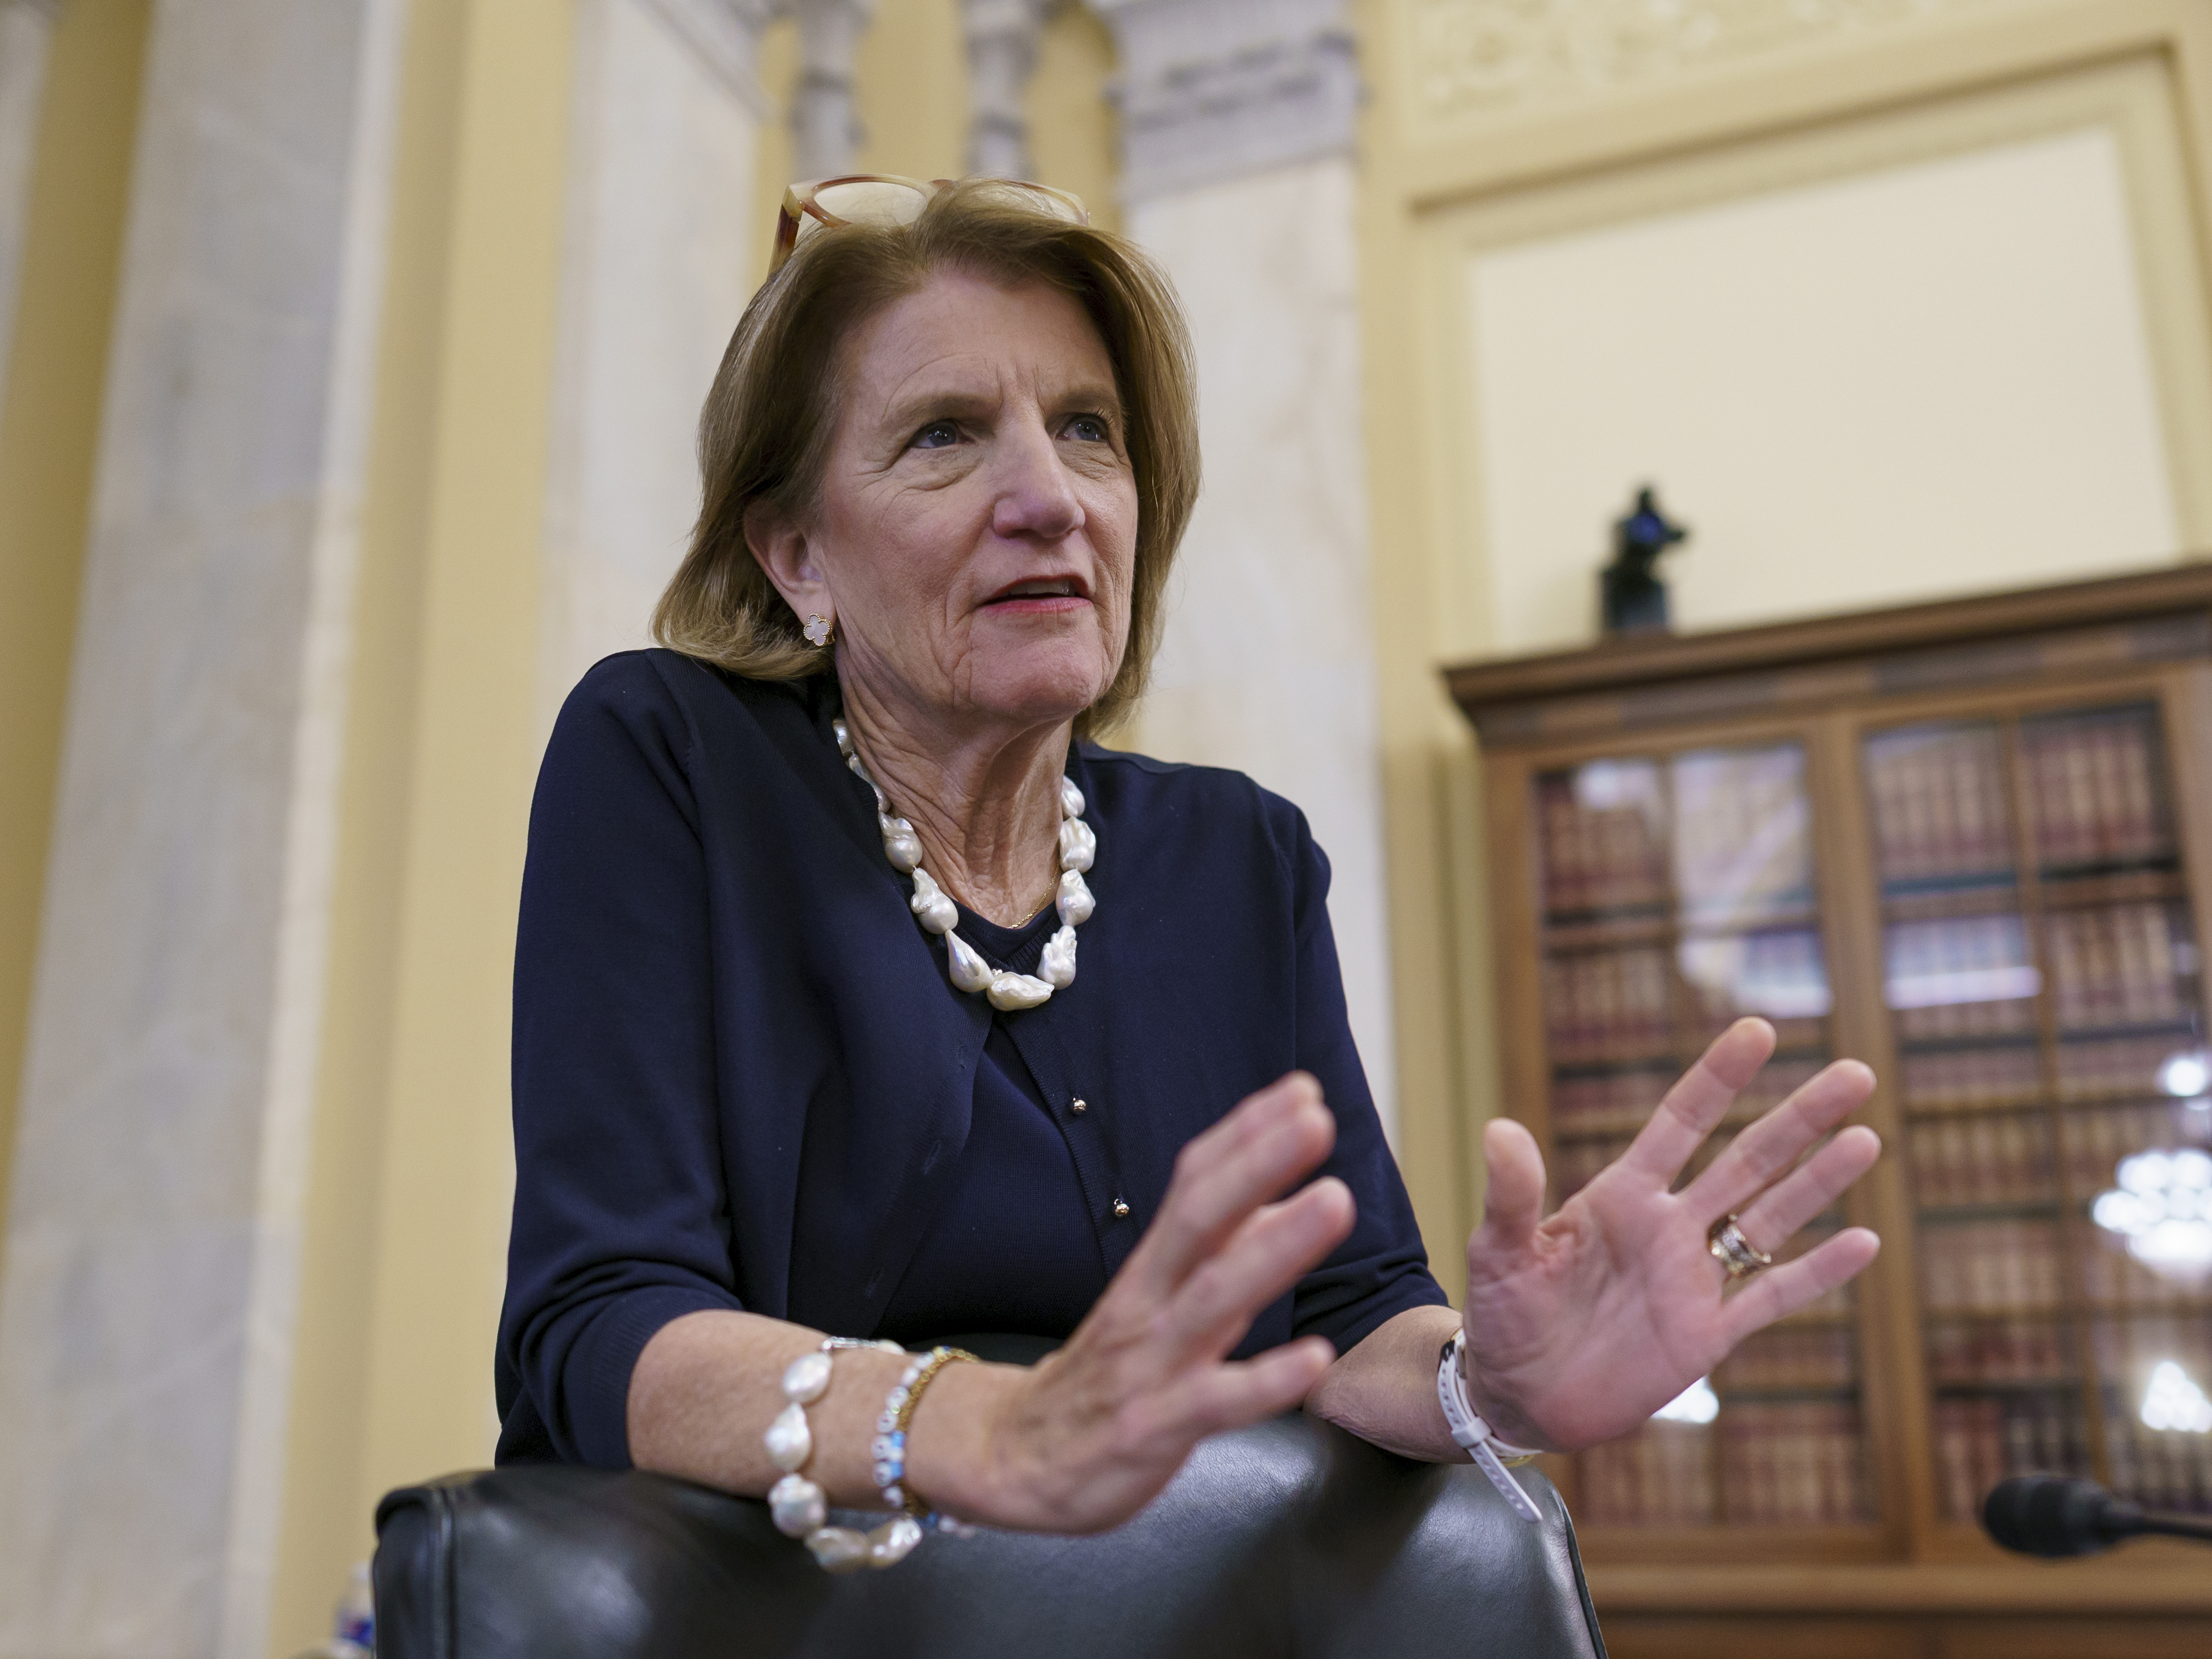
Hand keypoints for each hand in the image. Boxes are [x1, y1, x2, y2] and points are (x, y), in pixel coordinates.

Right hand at [906, 1072, 1353, 1531]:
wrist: (1013, 1458)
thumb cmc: (1105, 1376)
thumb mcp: (1156, 1303)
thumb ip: (1216, 1254)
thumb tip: (1278, 1203)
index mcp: (1151, 1268)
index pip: (1194, 1183)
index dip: (1245, 1136)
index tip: (1301, 1091)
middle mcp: (1148, 1302)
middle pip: (1199, 1218)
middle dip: (1258, 1163)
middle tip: (1316, 1120)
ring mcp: (1149, 1363)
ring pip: (1213, 1295)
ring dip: (1276, 1245)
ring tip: (1335, 1201)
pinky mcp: (1153, 1427)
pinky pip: (1213, 1401)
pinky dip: (1265, 1379)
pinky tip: (1317, 1358)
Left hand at [1461, 1017, 1880, 1450]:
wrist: (1517, 1394)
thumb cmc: (1502, 1313)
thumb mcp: (1499, 1250)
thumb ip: (1511, 1194)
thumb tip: (1499, 1129)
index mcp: (1621, 1196)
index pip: (1681, 1123)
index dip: (1718, 1078)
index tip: (1759, 1030)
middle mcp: (1668, 1227)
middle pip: (1747, 1160)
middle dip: (1799, 1118)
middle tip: (1855, 1071)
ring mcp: (1693, 1279)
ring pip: (1771, 1219)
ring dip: (1818, 1181)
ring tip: (1868, 1138)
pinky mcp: (1707, 1335)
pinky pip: (1772, 1296)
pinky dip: (1818, 1273)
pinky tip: (1865, 1241)